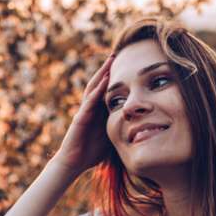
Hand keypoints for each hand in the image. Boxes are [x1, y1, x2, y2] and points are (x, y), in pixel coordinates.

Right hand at [51, 53, 114, 176]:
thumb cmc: (91, 152)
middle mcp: (90, 108)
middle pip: (99, 83)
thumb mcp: (111, 136)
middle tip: (117, 52)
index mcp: (97, 111)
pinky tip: (104, 82)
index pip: (106, 89)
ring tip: (110, 60)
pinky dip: (96, 91)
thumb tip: (140, 125)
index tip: (125, 63)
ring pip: (93, 88)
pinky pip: (89, 102)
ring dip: (101, 74)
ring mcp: (84, 111)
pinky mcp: (80, 119)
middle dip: (107, 68)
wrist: (74, 162)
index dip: (114, 76)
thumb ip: (120, 128)